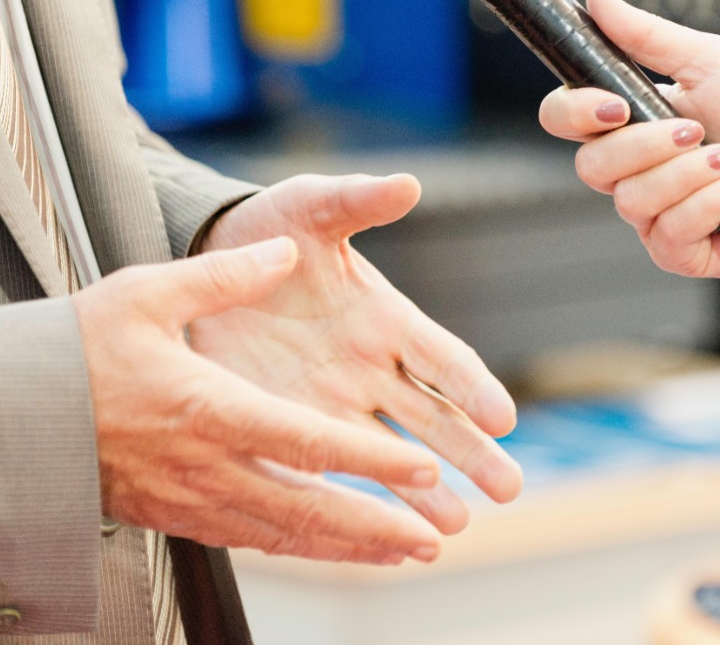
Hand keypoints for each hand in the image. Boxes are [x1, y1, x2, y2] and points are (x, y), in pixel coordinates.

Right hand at [72, 239, 446, 565]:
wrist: (4, 418)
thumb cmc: (74, 350)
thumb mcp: (144, 293)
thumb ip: (221, 275)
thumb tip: (282, 252)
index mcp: (208, 408)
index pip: (305, 442)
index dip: (368, 462)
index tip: (419, 469)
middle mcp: (206, 466)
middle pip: (307, 508)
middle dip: (376, 527)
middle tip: (434, 540)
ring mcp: (190, 500)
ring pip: (285, 535)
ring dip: (349, 548)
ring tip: (406, 553)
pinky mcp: (176, 516)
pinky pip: (252, 540)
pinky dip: (303, 549)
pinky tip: (334, 549)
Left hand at [191, 174, 521, 535]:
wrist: (209, 259)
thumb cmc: (272, 226)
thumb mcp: (311, 207)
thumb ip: (357, 200)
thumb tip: (406, 183)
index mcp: (386, 317)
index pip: (442, 356)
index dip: (472, 385)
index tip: (502, 416)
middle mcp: (372, 369)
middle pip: (435, 418)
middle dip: (472, 453)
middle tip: (509, 489)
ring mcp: (337, 404)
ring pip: (395, 457)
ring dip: (428, 492)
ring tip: (458, 529)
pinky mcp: (295, 428)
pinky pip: (337, 472)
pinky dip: (364, 504)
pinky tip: (388, 537)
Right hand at [538, 0, 719, 275]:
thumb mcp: (708, 59)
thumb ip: (644, 33)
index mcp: (630, 120)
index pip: (566, 119)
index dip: (575, 113)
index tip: (614, 105)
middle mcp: (635, 169)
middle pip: (591, 167)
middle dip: (648, 146)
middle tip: (696, 131)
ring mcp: (656, 213)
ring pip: (631, 202)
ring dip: (688, 175)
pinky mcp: (683, 251)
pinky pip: (667, 235)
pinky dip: (708, 206)